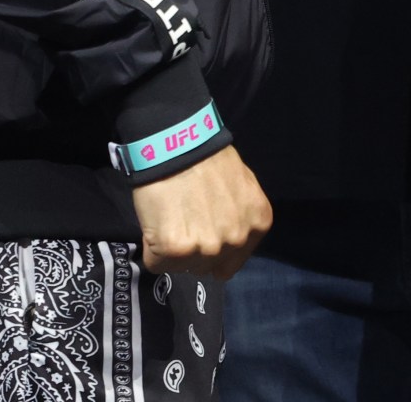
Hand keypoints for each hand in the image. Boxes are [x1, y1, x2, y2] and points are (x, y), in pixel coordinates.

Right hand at [131, 144, 272, 279]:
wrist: (177, 143)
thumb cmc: (206, 158)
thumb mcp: (242, 185)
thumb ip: (240, 216)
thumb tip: (223, 233)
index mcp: (258, 224)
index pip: (229, 264)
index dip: (211, 250)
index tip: (199, 231)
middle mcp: (237, 240)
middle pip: (206, 266)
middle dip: (192, 248)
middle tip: (182, 219)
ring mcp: (209, 248)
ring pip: (182, 267)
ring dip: (172, 250)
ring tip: (169, 218)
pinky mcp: (177, 250)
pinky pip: (157, 262)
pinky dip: (151, 247)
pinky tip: (155, 223)